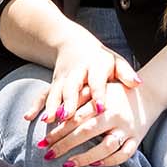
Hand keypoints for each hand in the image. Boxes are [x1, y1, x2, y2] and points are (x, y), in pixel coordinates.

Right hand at [24, 27, 139, 141]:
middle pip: (72, 87)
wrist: (74, 44)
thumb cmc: (101, 60)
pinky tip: (28, 118)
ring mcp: (63, 78)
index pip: (97, 81)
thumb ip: (126, 73)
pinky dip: (35, 105)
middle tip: (67, 117)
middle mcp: (77, 72)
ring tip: (49, 122)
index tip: (101, 108)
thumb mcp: (115, 62)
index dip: (98, 94)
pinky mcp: (53, 84)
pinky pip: (42, 94)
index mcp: (95, 66)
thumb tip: (138, 84)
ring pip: (56, 92)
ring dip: (51, 106)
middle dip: (68, 102)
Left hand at [43, 76, 155, 166]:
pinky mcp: (137, 139)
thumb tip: (55, 113)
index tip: (43, 141)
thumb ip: (80, 98)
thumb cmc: (116, 92)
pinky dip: (110, 161)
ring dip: (85, 157)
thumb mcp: (99, 89)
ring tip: (66, 164)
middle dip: (65, 144)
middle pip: (87, 132)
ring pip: (106, 146)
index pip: (76, 117)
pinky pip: (125, 154)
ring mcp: (127, 129)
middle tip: (47, 155)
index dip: (58, 130)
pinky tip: (94, 164)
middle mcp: (115, 115)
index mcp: (103, 101)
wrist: (150, 93)